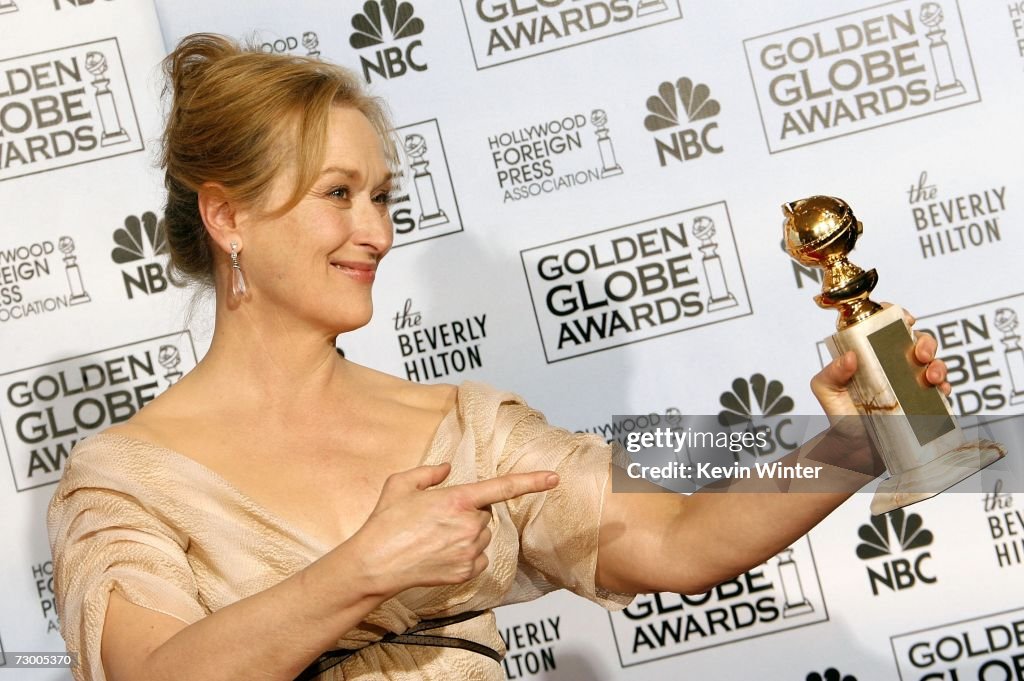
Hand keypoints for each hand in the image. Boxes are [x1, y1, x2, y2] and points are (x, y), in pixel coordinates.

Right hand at [349, 463, 558, 596]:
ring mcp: (469, 551)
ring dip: (467, 534)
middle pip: (484, 513)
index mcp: (457, 499)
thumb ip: (428, 472)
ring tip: (434, 537)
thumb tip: (446, 469)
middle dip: (468, 512)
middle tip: (437, 518)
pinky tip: (440, 554)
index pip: (502, 487)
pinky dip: (466, 555)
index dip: (531, 481)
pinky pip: (479, 558)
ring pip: (482, 536)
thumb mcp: (400, 483)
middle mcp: (469, 525)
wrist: (374, 565)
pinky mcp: (465, 572)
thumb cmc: (385, 522)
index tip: (553, 478)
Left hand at [810, 308, 950, 418]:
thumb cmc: (839, 414)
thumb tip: (849, 357)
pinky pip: (941, 388)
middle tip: (921, 354)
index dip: (897, 315)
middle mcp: (893, 362)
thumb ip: (831, 373)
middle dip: (925, 342)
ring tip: (931, 377)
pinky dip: (944, 386)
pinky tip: (940, 391)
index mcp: (870, 352)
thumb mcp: (826, 391)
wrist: (854, 448)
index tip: (906, 319)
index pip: (885, 325)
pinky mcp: (923, 400)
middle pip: (916, 340)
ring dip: (938, 364)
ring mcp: (910, 380)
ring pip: (933, 362)